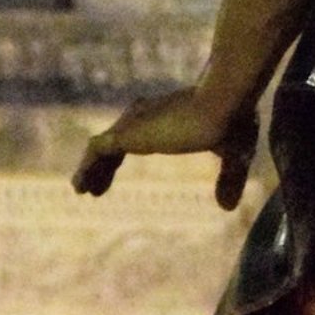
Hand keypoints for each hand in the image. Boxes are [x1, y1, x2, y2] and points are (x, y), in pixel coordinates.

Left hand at [73, 87, 260, 209]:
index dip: (129, 150)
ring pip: (103, 148)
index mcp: (169, 114)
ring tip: (84, 191)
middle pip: (118, 140)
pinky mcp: (125, 134)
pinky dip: (86, 169)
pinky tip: (79, 188)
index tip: (119, 168)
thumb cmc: (234, 120)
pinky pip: (96, 152)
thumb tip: (227, 207)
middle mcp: (147, 114)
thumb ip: (230, 178)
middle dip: (106, 165)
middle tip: (97, 187)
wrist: (224, 106)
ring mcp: (134, 122)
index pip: (142, 133)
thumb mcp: (235, 153)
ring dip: (93, 170)